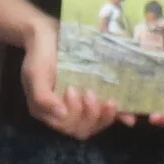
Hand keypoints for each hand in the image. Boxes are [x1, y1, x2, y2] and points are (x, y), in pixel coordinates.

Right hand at [19, 17, 127, 139]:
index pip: (65, 125)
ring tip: (110, 101)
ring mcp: (82, 105)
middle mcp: (65, 112)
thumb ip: (42, 97)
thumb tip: (61, 114)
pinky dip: (119, 117)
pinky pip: (108, 113)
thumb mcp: (34, 73)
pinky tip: (129, 118)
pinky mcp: (96, 96)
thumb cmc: (39, 54)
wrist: (48, 34)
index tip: (71, 89)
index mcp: (48, 112)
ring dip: (105, 117)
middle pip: (82, 129)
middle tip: (90, 92)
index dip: (73, 113)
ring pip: (96, 124)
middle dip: (90, 115)